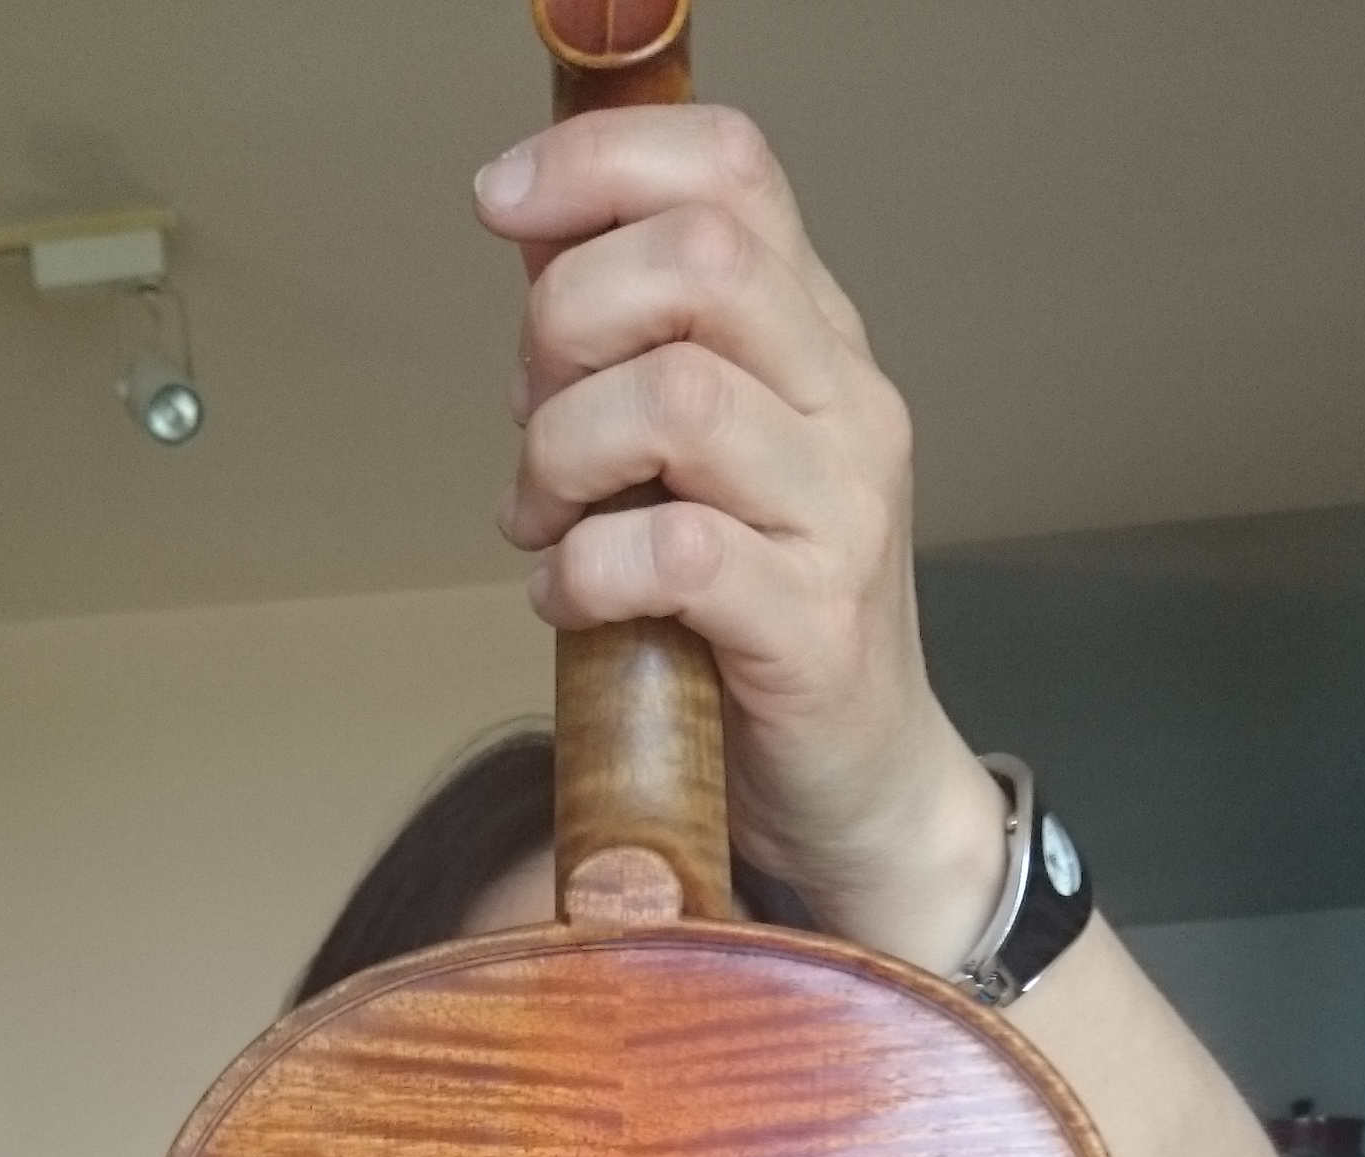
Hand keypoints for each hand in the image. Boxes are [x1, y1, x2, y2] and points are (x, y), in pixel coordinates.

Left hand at [474, 102, 1005, 974]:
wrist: (862, 786)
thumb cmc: (759, 621)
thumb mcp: (704, 459)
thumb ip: (636, 351)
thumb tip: (536, 248)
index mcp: (816, 340)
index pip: (733, 170)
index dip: (600, 161)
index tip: (502, 204)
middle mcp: (846, 404)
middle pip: (701, 259)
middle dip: (567, 316)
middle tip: (529, 412)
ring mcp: (840, 513)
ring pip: (678, 401)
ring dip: (563, 451)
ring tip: (541, 519)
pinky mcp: (812, 626)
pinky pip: (675, 555)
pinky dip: (584, 569)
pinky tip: (565, 598)